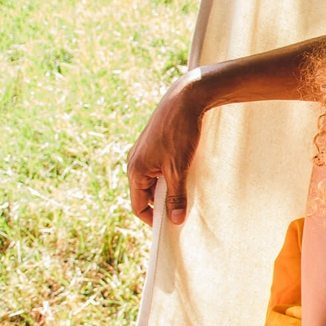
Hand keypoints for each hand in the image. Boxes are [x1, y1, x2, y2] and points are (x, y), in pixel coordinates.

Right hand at [128, 71, 205, 224]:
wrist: (186, 98)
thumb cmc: (180, 132)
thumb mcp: (179, 168)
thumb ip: (176, 195)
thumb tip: (174, 220)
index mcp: (135, 170)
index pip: (138, 205)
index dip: (153, 219)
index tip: (170, 227)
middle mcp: (136, 162)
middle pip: (147, 194)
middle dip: (164, 204)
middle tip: (184, 212)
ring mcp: (145, 153)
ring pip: (156, 181)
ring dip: (170, 189)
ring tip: (189, 193)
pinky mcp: (156, 146)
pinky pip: (161, 169)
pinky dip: (173, 176)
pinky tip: (189, 176)